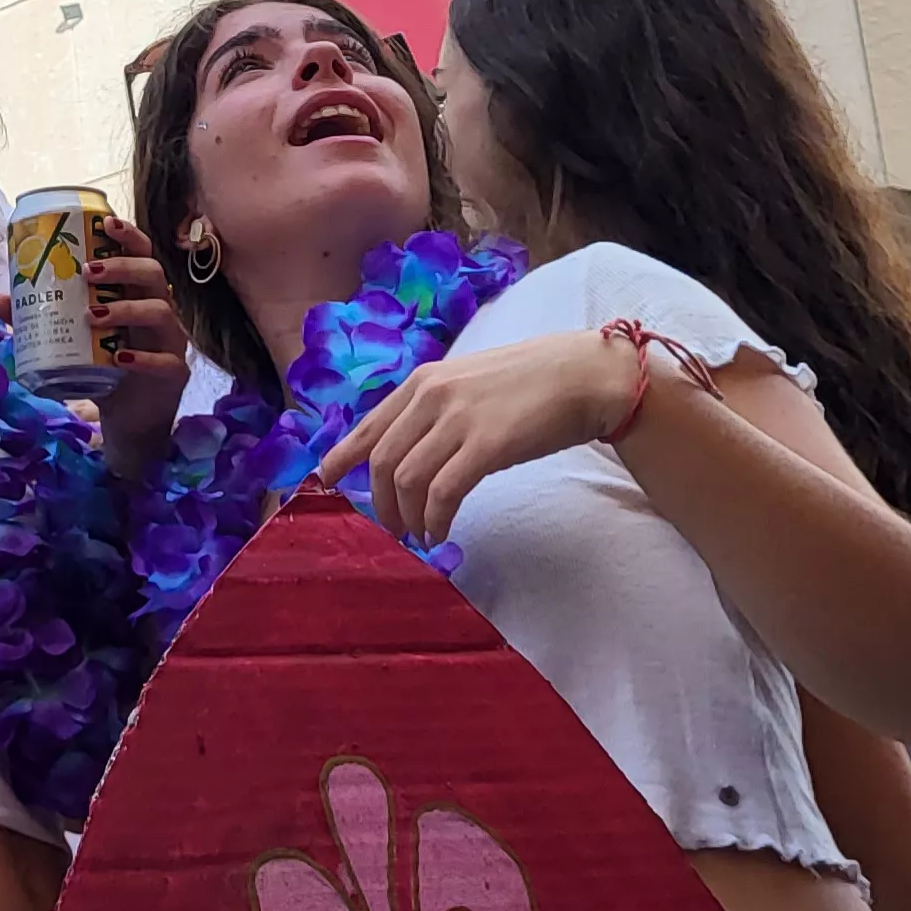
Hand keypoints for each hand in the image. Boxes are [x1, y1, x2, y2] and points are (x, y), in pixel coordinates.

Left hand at [81, 215, 195, 473]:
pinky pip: (165, 361)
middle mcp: (160, 310)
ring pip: (162, 312)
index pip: (142, 254)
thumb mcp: (70, 341)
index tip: (105, 222)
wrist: (127, 420)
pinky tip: (119, 358)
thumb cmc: (102, 369)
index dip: (129, 235)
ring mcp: (171, 341)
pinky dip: (142, 358)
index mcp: (137, 294)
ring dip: (126, 308)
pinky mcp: (174, 373)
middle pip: (154, 274)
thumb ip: (39, 319)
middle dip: (122, 267)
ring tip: (93, 315)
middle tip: (87, 272)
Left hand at [316, 330, 642, 543]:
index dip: (342, 459)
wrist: (584, 375)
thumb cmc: (530, 382)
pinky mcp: (487, 445)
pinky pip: (444, 492)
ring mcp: (458, 419)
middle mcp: (431, 396)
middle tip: (392, 529)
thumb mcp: (467, 384)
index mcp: (422, 381)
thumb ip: (434, 409)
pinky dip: (436, 519)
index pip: (368, 427)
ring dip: (408, 517)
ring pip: (408, 481)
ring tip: (420, 535)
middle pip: (382, 462)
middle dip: (380, 504)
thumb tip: (408, 449)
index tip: (325, 483)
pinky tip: (441, 532)